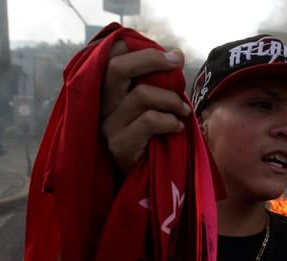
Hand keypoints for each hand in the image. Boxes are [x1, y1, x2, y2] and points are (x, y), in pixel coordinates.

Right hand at [100, 41, 191, 175]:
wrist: (143, 185)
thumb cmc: (152, 142)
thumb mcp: (154, 108)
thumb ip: (160, 83)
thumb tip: (177, 54)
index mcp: (108, 94)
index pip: (110, 60)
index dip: (131, 49)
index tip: (165, 53)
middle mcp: (102, 106)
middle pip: (117, 68)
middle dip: (150, 59)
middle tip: (176, 62)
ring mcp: (107, 126)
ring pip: (141, 95)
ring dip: (171, 100)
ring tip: (184, 111)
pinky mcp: (119, 145)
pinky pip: (149, 121)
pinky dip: (170, 121)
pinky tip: (177, 128)